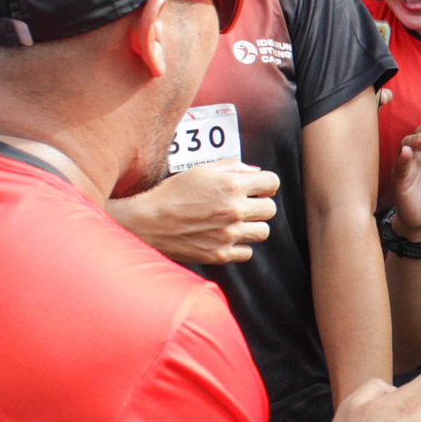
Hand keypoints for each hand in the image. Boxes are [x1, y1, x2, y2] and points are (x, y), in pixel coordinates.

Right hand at [109, 159, 278, 264]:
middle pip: (270, 209)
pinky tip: (227, 238)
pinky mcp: (221, 254)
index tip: (258, 188)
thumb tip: (256, 172)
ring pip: (263, 232)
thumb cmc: (172, 193)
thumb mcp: (201, 170)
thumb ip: (232, 167)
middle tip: (245, 206)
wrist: (148, 222)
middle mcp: (234, 210)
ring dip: (253, 226)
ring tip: (236, 223)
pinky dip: (240, 246)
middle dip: (260, 205)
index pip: (272, 183)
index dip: (266, 185)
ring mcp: (229, 234)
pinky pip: (248, 252)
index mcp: (231, 186)